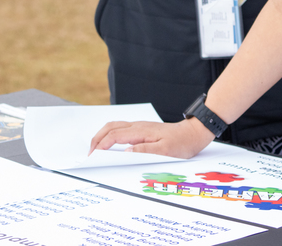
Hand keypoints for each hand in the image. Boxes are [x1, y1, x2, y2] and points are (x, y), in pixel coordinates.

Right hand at [89, 117, 214, 158]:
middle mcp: (138, 126)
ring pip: (114, 126)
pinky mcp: (142, 129)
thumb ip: (145, 150)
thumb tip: (126, 151)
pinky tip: (110, 143)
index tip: (93, 156)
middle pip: (110, 127)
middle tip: (89, 153)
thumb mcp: (165, 151)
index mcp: (141, 131)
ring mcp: (139, 126)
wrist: (192, 133)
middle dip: (97, 139)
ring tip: (95, 148)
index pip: (114, 135)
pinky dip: (110, 134)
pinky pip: (121, 128)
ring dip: (102, 135)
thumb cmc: (181, 143)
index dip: (101, 145)